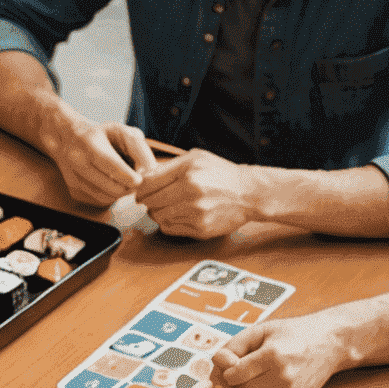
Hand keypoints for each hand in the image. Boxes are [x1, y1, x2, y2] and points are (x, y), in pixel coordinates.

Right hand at [44, 114, 153, 205]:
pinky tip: (111, 183)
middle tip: (136, 180)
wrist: (68, 138)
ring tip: (124, 180)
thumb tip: (150, 170)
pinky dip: (110, 195)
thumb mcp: (122, 131)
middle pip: (109, 186)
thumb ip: (138, 148)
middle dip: (128, 187)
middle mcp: (76, 161)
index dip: (127, 176)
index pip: (109, 165)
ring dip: (120, 192)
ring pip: (105, 197)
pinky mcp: (73, 191)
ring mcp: (73, 178)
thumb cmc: (101, 134)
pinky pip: (99, 200)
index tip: (139, 180)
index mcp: (89, 143)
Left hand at [137, 150, 260, 238]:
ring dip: (157, 212)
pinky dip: (168, 223)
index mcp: (187, 172)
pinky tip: (176, 215)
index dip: (139, 188)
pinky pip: (169, 228)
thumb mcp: (195, 158)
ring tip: (167, 206)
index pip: (147, 183)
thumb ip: (168, 166)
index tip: (141, 190)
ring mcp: (195, 213)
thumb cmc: (221, 173)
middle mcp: (190, 192)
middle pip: (149, 202)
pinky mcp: (199, 229)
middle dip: (147, 201)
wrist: (249, 193)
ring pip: (157, 217)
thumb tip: (142, 177)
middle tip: (152, 199)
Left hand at [195, 314, 347, 387]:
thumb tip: (216, 364)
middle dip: (228, 383)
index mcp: (273, 356)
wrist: (330, 343)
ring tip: (246, 379)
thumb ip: (233, 346)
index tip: (228, 364)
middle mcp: (282, 378)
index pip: (233, 375)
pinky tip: (259, 386)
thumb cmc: (294, 334)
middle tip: (232, 372)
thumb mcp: (261, 330)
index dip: (225, 371)